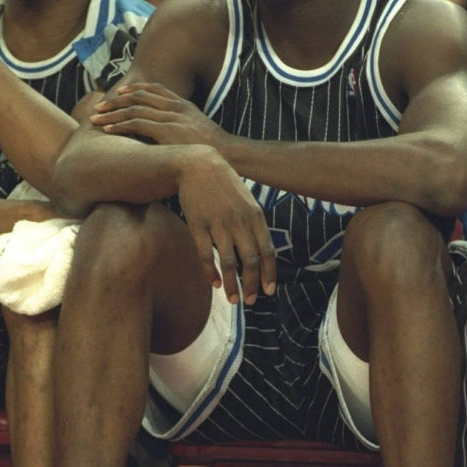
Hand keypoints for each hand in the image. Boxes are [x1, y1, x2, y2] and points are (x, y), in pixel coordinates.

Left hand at [90, 82, 225, 148]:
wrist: (228, 154)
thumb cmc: (215, 149)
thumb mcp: (200, 130)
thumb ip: (185, 126)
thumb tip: (174, 133)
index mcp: (183, 104)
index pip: (155, 89)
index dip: (134, 89)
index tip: (119, 92)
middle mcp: (175, 107)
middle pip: (139, 96)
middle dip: (116, 100)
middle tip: (99, 105)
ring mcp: (170, 118)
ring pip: (133, 109)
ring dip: (111, 113)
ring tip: (95, 117)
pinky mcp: (166, 131)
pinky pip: (136, 124)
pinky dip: (119, 125)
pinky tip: (107, 128)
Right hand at [177, 149, 275, 304]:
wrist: (197, 165)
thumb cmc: (225, 185)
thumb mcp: (247, 200)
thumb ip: (255, 224)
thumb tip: (262, 251)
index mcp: (255, 216)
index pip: (267, 251)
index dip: (269, 274)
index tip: (269, 291)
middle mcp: (239, 221)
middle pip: (250, 261)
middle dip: (252, 284)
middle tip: (251, 301)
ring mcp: (218, 224)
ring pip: (229, 262)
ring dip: (232, 285)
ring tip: (234, 300)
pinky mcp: (198, 225)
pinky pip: (206, 255)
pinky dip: (211, 273)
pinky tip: (215, 284)